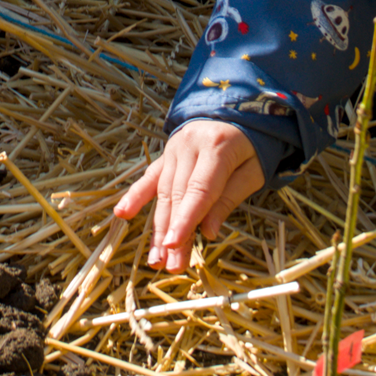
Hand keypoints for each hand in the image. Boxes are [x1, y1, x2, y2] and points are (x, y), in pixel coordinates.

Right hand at [117, 121, 264, 271]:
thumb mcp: (253, 171)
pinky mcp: (166, 154)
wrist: (237, 109)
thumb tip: (207, 232)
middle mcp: (190, 145)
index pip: (199, 190)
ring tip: (156, 258)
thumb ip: (229, 199)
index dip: (187, 219)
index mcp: (217, 147)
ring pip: (163, 191)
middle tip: (171, 265)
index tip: (176, 245)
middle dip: (173, 233)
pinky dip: (136, 196)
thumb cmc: (252, 145)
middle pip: (178, 195)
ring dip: (158, 226)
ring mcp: (173, 148)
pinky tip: (122, 213)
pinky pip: (149, 177)